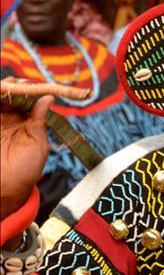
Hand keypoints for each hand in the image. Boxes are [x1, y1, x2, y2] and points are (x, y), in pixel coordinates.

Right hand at [0, 93, 51, 220]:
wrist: (5, 189)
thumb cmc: (26, 170)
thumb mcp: (38, 144)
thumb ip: (40, 121)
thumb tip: (48, 97)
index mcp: (28, 122)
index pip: (29, 100)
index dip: (30, 91)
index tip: (31, 86)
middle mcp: (11, 119)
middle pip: (11, 96)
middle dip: (14, 87)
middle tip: (16, 85)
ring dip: (3, 90)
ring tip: (6, 87)